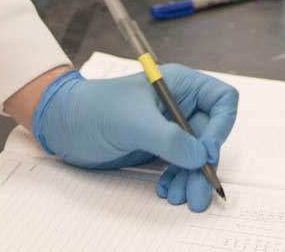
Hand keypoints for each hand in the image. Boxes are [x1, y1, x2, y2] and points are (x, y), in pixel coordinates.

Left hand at [29, 65, 240, 211]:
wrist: (63, 124)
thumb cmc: (94, 109)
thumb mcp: (133, 122)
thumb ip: (169, 139)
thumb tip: (201, 157)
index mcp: (180, 85)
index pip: (221, 101)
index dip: (220, 128)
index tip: (206, 153)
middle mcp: (180, 104)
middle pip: (210, 135)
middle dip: (205, 165)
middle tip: (199, 193)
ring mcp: (168, 127)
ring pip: (195, 155)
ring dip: (192, 177)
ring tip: (181, 198)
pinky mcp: (157, 146)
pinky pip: (178, 165)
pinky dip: (177, 179)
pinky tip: (166, 190)